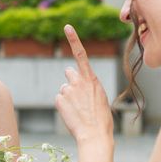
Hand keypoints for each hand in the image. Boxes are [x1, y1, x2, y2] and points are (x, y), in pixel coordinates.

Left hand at [55, 25, 113, 140]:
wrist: (94, 134)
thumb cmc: (101, 119)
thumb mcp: (100, 98)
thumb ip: (88, 87)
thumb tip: (75, 85)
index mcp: (92, 79)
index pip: (81, 54)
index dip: (74, 39)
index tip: (67, 27)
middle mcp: (79, 81)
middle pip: (69, 73)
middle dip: (71, 81)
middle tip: (79, 97)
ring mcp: (68, 90)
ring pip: (64, 88)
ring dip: (68, 96)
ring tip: (78, 110)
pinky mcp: (59, 99)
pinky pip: (59, 99)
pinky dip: (63, 106)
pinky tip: (72, 114)